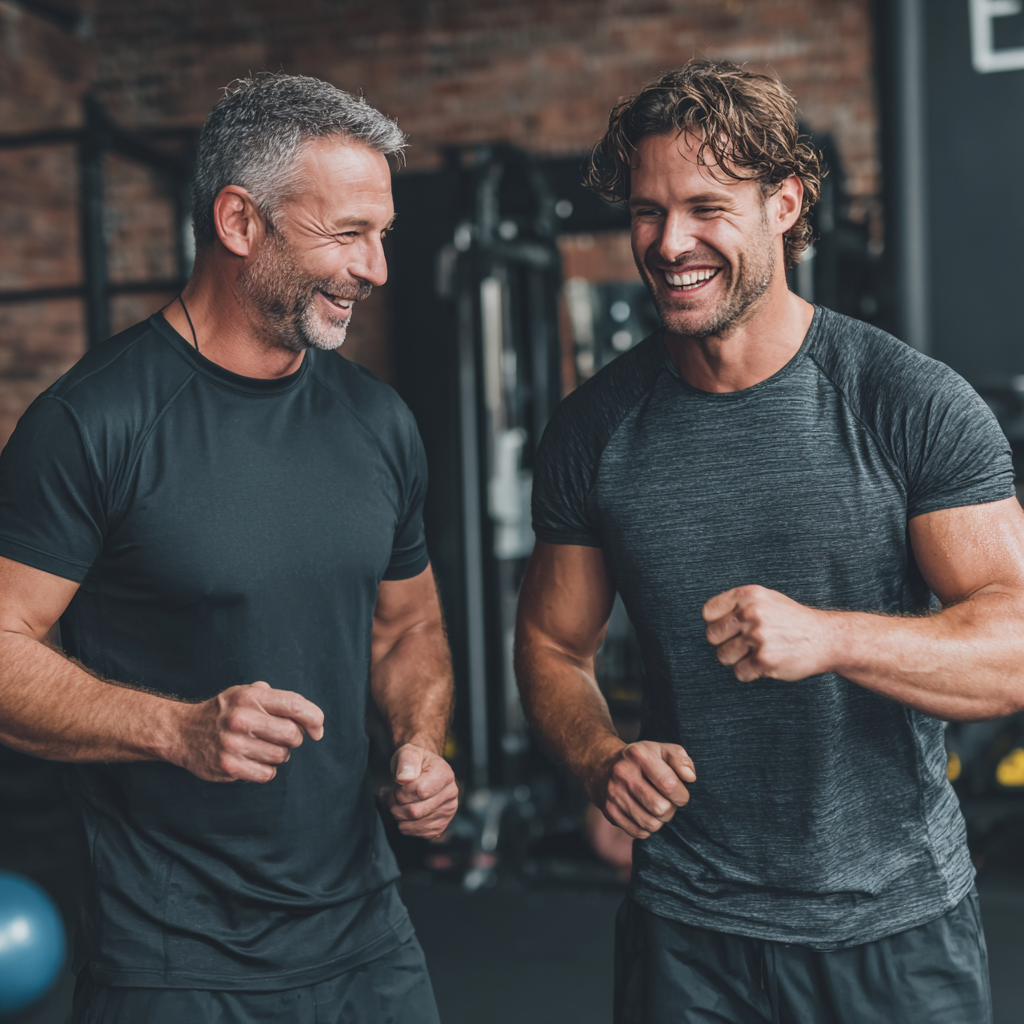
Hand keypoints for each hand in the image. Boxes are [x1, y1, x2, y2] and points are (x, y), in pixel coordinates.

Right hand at [169, 680, 323, 782]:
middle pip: (291, 734)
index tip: (317, 730)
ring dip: (279, 755)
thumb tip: (310, 720)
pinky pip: (266, 774)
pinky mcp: (227, 765)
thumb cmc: (225, 712)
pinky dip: (266, 770)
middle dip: (295, 739)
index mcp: (250, 696)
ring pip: (281, 756)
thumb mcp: (245, 693)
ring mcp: (233, 743)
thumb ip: (276, 698)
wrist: (183, 732)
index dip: (314, 718)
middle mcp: (241, 718)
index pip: (295, 704)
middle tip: (284, 738)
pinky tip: (255, 761)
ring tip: (264, 748)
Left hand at [387, 743, 457, 837]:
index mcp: (445, 774)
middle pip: (416, 811)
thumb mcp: (408, 753)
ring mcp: (448, 811)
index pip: (420, 791)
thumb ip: (406, 761)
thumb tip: (404, 779)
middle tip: (394, 795)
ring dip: (400, 816)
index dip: (402, 790)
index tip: (400, 783)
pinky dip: (406, 825)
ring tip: (400, 803)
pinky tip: (407, 813)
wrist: (422, 772)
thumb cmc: (414, 763)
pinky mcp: (442, 825)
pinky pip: (418, 833)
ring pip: (415, 824)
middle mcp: (451, 794)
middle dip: (397, 805)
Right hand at [586, 740, 695, 839]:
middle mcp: (623, 773)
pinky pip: (638, 832)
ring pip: (650, 823)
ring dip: (660, 820)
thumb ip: (681, 759)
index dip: (681, 795)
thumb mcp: (661, 750)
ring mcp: (614, 793)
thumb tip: (690, 778)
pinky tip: (645, 814)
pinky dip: (646, 828)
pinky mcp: (609, 811)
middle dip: (671, 809)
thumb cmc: (641, 760)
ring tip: (657, 808)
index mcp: (639, 755)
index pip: (669, 784)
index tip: (680, 794)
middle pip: (661, 808)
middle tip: (668, 802)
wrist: (602, 766)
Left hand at [702, 585, 832, 681]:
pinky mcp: (765, 660)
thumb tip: (708, 619)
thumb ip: (737, 604)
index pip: (708, 613)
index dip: (716, 623)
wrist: (827, 638)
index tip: (731, 628)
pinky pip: (739, 673)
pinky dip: (750, 673)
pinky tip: (765, 663)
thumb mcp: (765, 599)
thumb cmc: (792, 619)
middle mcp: (751, 613)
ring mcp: (758, 636)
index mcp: (748, 595)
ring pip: (723, 656)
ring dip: (737, 659)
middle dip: (725, 643)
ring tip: (757, 652)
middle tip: (744, 644)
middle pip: (712, 636)